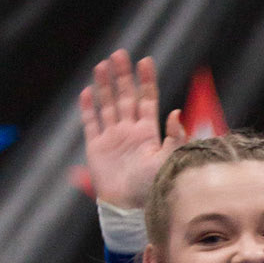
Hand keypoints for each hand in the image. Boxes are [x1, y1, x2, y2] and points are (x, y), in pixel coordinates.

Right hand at [80, 51, 186, 211]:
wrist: (130, 208)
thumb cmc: (153, 188)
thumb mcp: (168, 161)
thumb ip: (174, 138)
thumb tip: (176, 113)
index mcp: (148, 134)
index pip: (147, 100)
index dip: (146, 81)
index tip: (146, 61)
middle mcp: (129, 132)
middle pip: (125, 97)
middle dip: (123, 76)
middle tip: (120, 54)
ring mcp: (112, 138)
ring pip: (107, 105)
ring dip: (105, 85)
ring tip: (103, 65)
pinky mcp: (96, 148)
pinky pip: (91, 123)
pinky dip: (88, 107)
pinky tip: (87, 91)